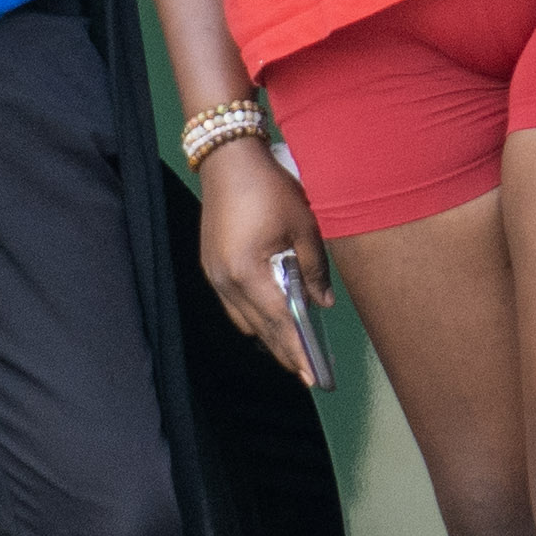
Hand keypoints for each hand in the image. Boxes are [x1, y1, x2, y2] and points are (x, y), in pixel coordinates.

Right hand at [197, 136, 335, 385]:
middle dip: (283, 350)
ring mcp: (214, 275)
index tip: (312, 376)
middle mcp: (226, 281)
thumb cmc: (270, 188)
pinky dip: (253, 315)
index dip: (297, 351)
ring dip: (267, 334)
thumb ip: (314, 269)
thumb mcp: (303, 226)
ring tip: (293, 346)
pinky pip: (233, 304)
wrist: (228, 160)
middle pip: (258, 328)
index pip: (279, 322)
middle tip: (307, 372)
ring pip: (243, 320)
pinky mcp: (211, 266)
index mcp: (249, 272)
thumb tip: (323, 303)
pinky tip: (271, 315)